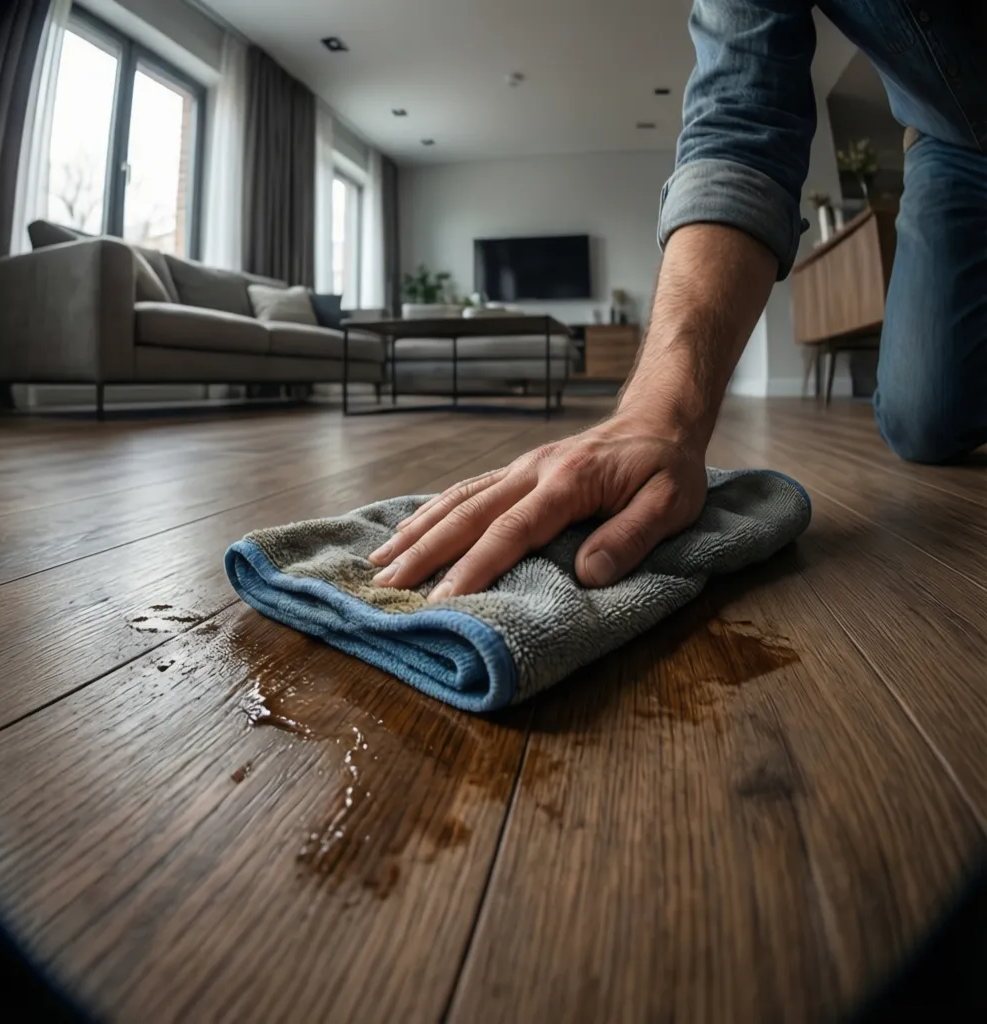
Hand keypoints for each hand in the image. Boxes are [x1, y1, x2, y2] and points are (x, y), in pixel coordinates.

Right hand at [367, 409, 708, 599]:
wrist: (659, 417)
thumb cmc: (668, 466)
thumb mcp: (671, 503)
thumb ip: (631, 537)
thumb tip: (587, 575)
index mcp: (567, 483)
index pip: (511, 531)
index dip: (474, 567)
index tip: (443, 600)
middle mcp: (532, 472)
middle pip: (467, 515)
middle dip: (424, 553)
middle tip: (386, 587)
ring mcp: (520, 468)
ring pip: (456, 500)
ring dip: (416, 531)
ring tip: (379, 562)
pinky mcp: (517, 470)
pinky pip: (465, 490)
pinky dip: (431, 511)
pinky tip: (408, 529)